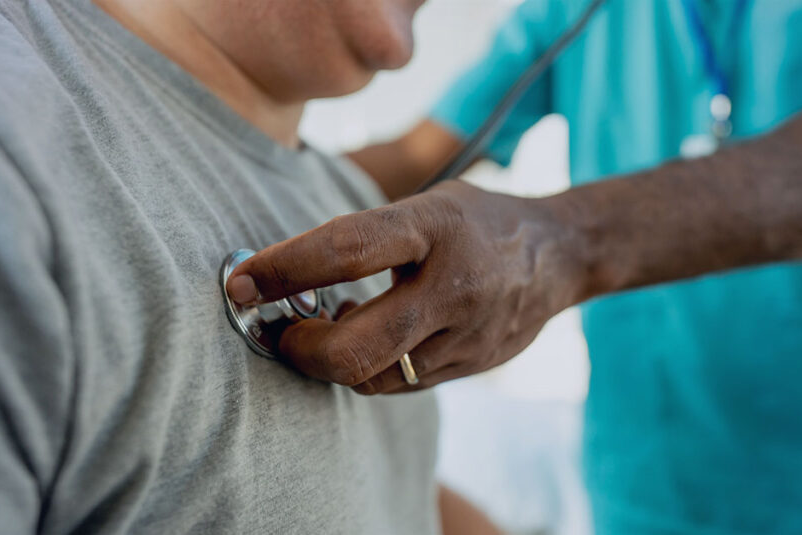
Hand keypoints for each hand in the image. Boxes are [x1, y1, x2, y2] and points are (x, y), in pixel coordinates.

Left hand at [227, 181, 586, 393]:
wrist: (560, 255)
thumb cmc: (476, 221)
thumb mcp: (427, 204)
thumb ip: (367, 237)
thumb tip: (289, 276)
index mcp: (435, 226)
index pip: (345, 248)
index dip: (283, 269)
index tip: (240, 282)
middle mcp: (453, 285)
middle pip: (356, 347)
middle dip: (302, 349)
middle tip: (278, 330)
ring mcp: (466, 334)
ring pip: (373, 377)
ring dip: (331, 362)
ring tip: (322, 331)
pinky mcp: (470, 366)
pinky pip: (399, 385)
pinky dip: (367, 369)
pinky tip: (364, 342)